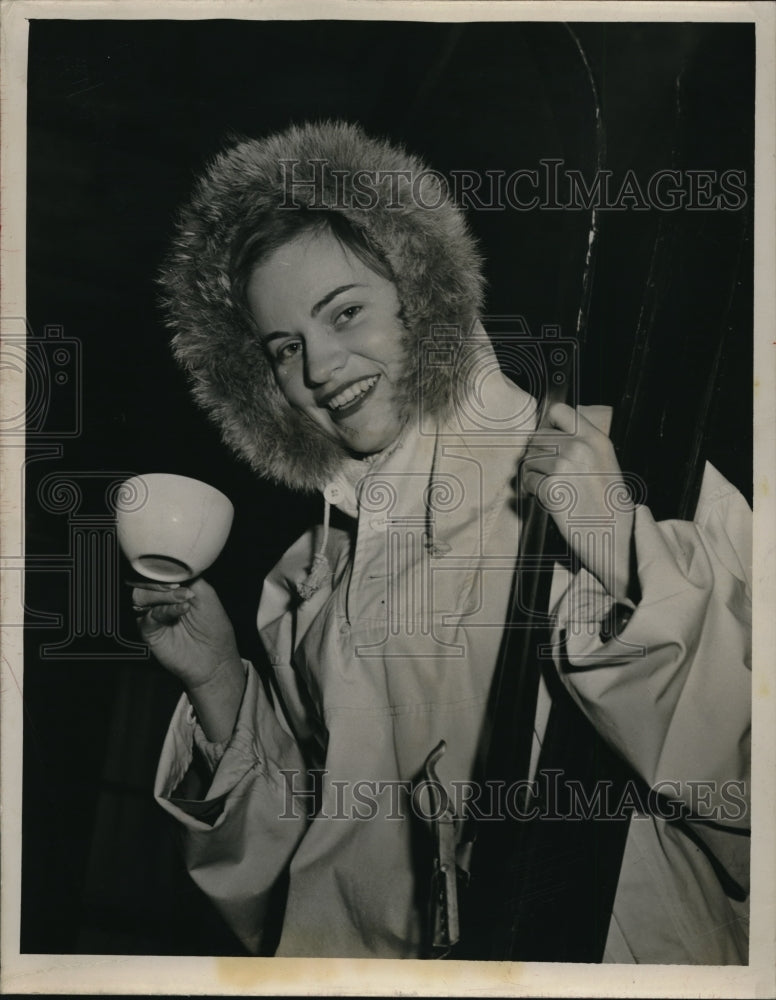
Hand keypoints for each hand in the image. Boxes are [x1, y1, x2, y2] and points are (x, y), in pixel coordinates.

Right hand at [130, 578, 245, 740]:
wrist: (215, 657)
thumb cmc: (214, 627)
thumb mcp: (207, 594)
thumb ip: (189, 577)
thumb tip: (171, 568)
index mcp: (172, 590)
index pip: (158, 573)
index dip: (163, 570)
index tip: (175, 572)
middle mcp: (160, 601)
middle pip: (145, 583)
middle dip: (161, 582)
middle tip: (179, 587)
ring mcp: (154, 616)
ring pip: (141, 597)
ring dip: (162, 595)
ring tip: (183, 599)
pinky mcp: (150, 632)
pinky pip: (147, 617)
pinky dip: (164, 610)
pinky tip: (181, 610)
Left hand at [521, 403, 635, 603]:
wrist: (614, 534)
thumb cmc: (609, 502)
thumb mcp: (605, 461)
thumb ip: (583, 443)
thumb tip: (550, 434)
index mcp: (595, 438)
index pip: (559, 411)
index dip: (547, 424)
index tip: (546, 439)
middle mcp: (579, 447)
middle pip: (537, 437)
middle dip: (535, 454)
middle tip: (542, 471)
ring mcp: (563, 466)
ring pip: (528, 459)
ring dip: (531, 473)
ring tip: (546, 487)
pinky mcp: (550, 487)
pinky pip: (527, 481)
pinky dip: (531, 491)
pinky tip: (545, 499)